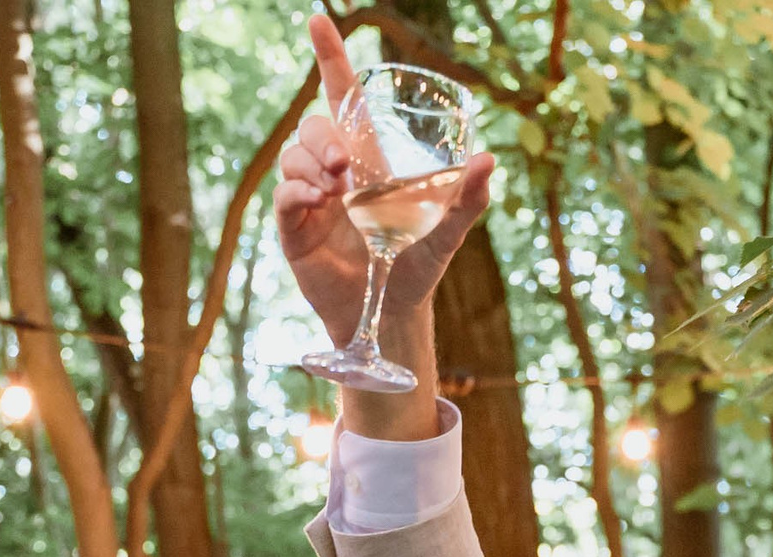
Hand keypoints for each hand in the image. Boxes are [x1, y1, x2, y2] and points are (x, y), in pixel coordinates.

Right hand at [275, 15, 494, 343]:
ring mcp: (311, 199)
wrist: (391, 312)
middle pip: (311, 127)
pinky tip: (317, 204)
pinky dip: (297, 194)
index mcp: (368, 161)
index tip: (320, 20)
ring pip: (292, 157)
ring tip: (336, 192)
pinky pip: (284, 197)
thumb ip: (467, 198)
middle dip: (322, 137)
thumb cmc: (416, 266)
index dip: (331, 58)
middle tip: (344, 167)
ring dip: (310, 164)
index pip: (342, 97)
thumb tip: (488, 161)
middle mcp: (335, 173)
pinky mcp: (295, 229)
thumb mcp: (446, 231)